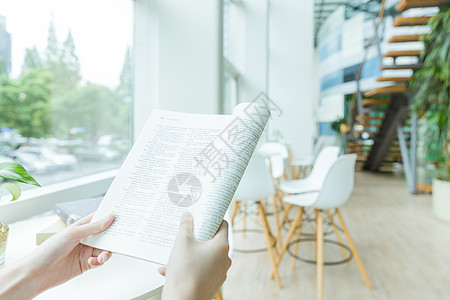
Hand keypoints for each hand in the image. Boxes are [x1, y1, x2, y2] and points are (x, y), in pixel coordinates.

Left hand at [0, 213, 114, 298]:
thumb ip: (93, 227)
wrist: (37, 273)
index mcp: (81, 226)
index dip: (110, 216)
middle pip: (106, 234)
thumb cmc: (48, 250)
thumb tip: (109, 218)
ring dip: (106, 252)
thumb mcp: (73, 234)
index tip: (121, 216)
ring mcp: (86, 251)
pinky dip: (100, 261)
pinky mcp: (86, 264)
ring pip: (105, 249)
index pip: (99, 218)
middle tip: (119, 238)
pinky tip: (92, 262)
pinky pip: (100, 261)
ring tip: (101, 256)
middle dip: (113, 237)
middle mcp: (85, 238)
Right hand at [159, 212, 231, 299]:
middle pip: (213, 241)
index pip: (223, 225)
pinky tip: (171, 269)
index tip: (204, 216)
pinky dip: (189, 267)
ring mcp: (219, 272)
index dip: (213, 218)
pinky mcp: (211, 282)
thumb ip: (186, 226)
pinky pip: (201, 269)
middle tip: (187, 234)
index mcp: (221, 246)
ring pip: (205, 256)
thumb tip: (188, 216)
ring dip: (190, 254)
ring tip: (176, 255)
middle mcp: (224, 259)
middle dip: (198, 237)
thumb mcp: (182, 242)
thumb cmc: (186, 275)